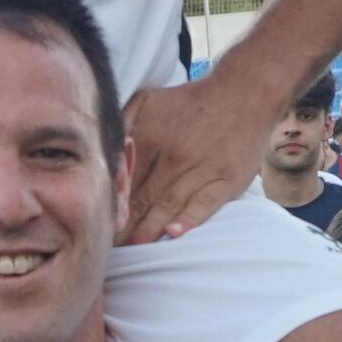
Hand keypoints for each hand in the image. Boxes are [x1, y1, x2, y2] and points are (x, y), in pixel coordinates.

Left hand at [115, 75, 264, 246]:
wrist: (244, 93)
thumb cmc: (190, 102)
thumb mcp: (148, 100)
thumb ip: (122, 122)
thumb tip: (100, 148)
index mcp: (148, 138)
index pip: (122, 179)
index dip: (109, 203)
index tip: (97, 224)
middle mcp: (173, 156)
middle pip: (141, 198)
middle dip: (124, 225)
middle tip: (110, 248)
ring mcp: (201, 169)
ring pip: (168, 205)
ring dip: (149, 229)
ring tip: (134, 248)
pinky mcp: (226, 180)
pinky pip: (205, 203)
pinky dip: (189, 218)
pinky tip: (174, 232)